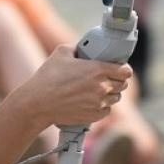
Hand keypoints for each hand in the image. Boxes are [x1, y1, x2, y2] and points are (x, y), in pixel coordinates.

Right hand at [15, 45, 131, 128]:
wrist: (37, 103)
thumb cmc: (48, 76)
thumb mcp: (62, 52)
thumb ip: (78, 47)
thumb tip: (85, 47)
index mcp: (98, 70)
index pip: (126, 71)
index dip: (124, 69)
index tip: (120, 68)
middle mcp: (102, 87)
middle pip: (123, 85)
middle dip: (118, 81)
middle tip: (108, 78)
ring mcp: (99, 103)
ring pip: (115, 98)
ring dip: (110, 94)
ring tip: (98, 90)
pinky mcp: (93, 116)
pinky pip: (107, 110)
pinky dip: (102, 106)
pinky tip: (92, 101)